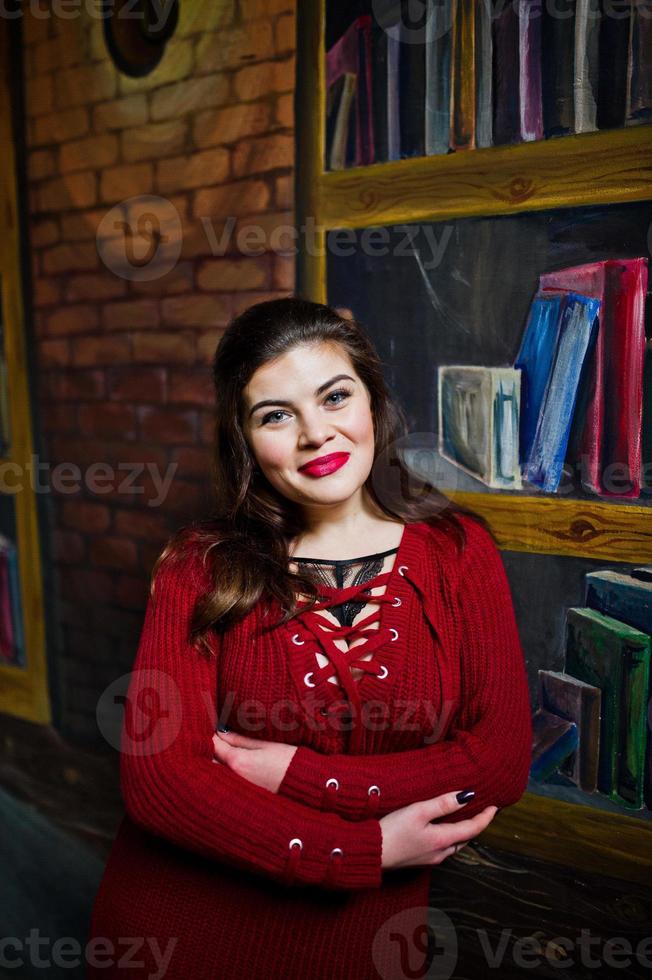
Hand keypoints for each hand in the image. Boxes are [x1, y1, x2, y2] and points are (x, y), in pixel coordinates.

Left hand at [212, 730, 297, 793]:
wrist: (304, 784)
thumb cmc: (288, 760)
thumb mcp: (265, 744)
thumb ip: (240, 738)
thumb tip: (221, 731)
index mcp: (238, 761)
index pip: (215, 745)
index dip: (212, 734)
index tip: (214, 725)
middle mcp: (234, 777)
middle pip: (211, 760)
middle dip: (212, 748)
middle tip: (218, 736)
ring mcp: (238, 787)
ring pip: (217, 771)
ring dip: (218, 760)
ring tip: (225, 748)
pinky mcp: (244, 793)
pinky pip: (227, 779)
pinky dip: (225, 770)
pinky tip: (233, 762)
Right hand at [379, 792, 497, 869]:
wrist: (371, 853)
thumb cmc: (392, 830)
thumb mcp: (418, 811)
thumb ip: (443, 804)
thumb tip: (467, 796)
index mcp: (442, 840)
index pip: (472, 829)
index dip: (485, 818)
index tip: (495, 807)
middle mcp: (441, 853)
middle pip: (465, 839)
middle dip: (476, 826)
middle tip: (483, 811)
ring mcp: (430, 858)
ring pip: (455, 844)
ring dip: (463, 832)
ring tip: (466, 818)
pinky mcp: (420, 859)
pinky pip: (443, 847)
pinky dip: (450, 836)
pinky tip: (443, 829)